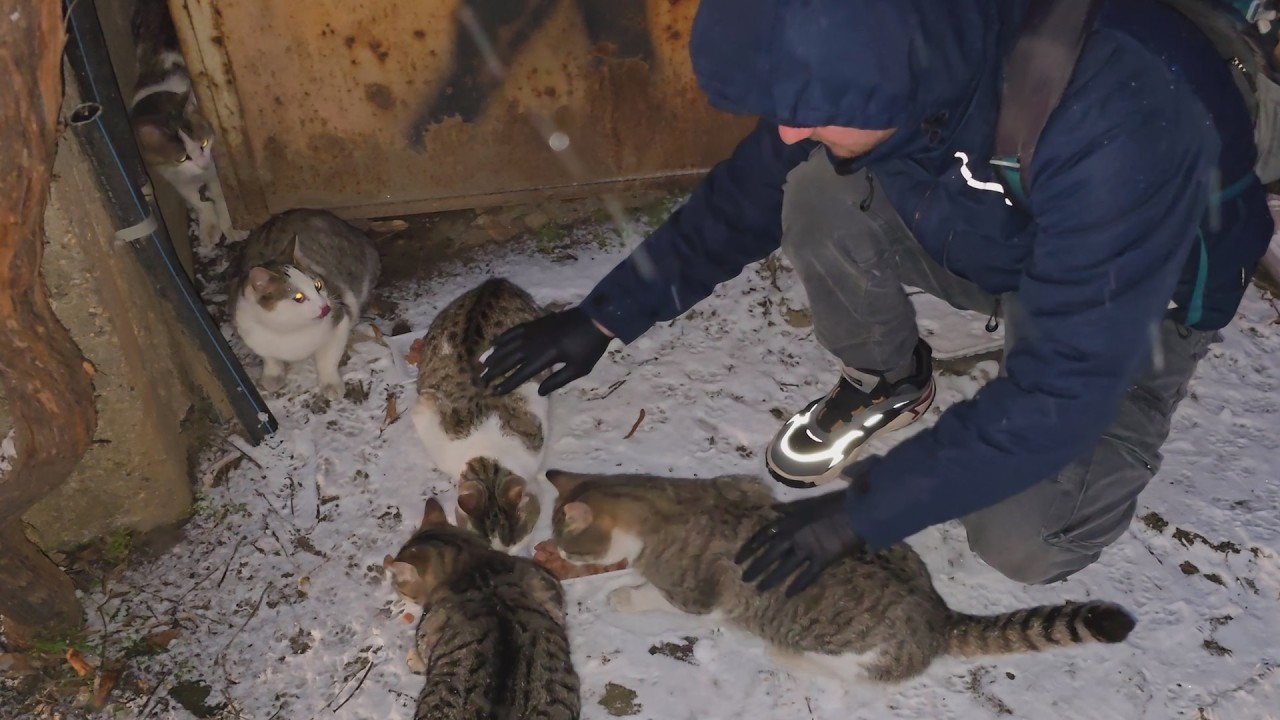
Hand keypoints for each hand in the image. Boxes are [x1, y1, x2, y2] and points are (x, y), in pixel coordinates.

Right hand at [480, 307, 612, 395]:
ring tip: (482, 363)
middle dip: (494, 370)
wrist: (595, 319)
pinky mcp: (536, 323)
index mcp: (546, 356)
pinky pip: (515, 330)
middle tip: (481, 380)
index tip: (494, 392)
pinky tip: (494, 341)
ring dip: (494, 354)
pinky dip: (503, 336)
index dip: (507, 383)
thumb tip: (539, 392)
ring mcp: (534, 331)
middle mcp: (535, 343)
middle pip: (510, 358)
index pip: (522, 373)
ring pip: (509, 344)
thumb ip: (557, 381)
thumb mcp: (578, 369)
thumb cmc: (590, 347)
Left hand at [735, 490, 863, 597]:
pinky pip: (807, 576)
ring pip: (785, 568)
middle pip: (770, 554)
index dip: (749, 548)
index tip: (738, 559)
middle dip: (756, 567)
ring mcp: (808, 549)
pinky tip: (788, 595)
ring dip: (771, 579)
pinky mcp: (823, 560)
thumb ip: (789, 510)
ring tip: (760, 589)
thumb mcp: (808, 504)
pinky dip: (797, 586)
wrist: (858, 512)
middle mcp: (794, 536)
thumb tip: (772, 509)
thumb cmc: (834, 505)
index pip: (763, 535)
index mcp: (790, 521)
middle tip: (744, 579)